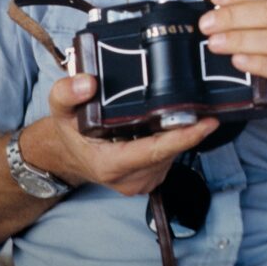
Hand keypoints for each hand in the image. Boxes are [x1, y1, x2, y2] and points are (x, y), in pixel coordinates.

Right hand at [25, 74, 218, 195]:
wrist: (68, 154)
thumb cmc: (68, 131)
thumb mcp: (59, 108)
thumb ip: (67, 93)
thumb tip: (87, 82)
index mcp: (110, 164)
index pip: (155, 151)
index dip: (183, 137)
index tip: (207, 122)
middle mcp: (129, 179)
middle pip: (169, 151)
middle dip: (187, 128)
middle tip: (202, 101)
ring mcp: (141, 182)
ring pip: (172, 154)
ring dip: (180, 133)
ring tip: (186, 107)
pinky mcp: (149, 178)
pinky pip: (169, 156)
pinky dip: (173, 139)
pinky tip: (173, 121)